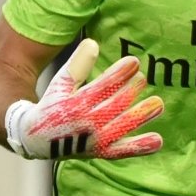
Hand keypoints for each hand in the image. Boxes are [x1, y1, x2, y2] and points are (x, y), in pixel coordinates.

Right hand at [5, 39, 163, 159]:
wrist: (37, 139)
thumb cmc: (52, 105)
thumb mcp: (60, 83)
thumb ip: (77, 65)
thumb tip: (93, 43)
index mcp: (74, 105)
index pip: (101, 88)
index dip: (119, 74)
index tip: (134, 62)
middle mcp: (85, 124)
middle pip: (114, 106)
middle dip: (131, 91)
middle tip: (143, 78)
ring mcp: (95, 141)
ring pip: (122, 128)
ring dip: (141, 116)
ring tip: (158, 104)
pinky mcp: (101, 152)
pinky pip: (122, 151)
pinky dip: (139, 147)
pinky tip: (157, 140)